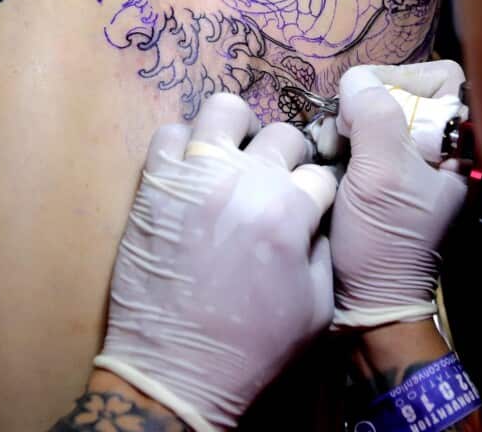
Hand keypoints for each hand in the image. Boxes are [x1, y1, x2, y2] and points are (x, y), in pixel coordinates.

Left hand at [95, 94, 337, 431]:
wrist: (176, 371)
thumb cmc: (252, 347)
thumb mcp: (317, 306)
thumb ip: (325, 250)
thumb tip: (319, 217)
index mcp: (291, 212)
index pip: (323, 173)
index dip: (323, 193)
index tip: (314, 205)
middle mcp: (245, 182)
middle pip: (284, 135)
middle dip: (290, 158)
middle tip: (279, 182)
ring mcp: (195, 177)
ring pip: (224, 110)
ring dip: (238, 130)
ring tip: (236, 156)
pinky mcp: (155, 186)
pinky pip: (170, 134)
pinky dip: (186, 145)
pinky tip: (194, 171)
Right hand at [330, 62, 468, 327]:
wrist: (366, 304)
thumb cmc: (384, 243)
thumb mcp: (381, 175)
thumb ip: (374, 116)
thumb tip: (358, 79)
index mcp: (459, 148)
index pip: (442, 78)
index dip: (402, 80)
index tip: (366, 102)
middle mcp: (440, 152)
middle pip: (403, 94)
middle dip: (364, 107)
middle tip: (340, 133)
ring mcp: (410, 167)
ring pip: (375, 117)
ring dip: (345, 128)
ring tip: (328, 152)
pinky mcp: (383, 182)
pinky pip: (361, 143)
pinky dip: (340, 147)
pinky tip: (327, 165)